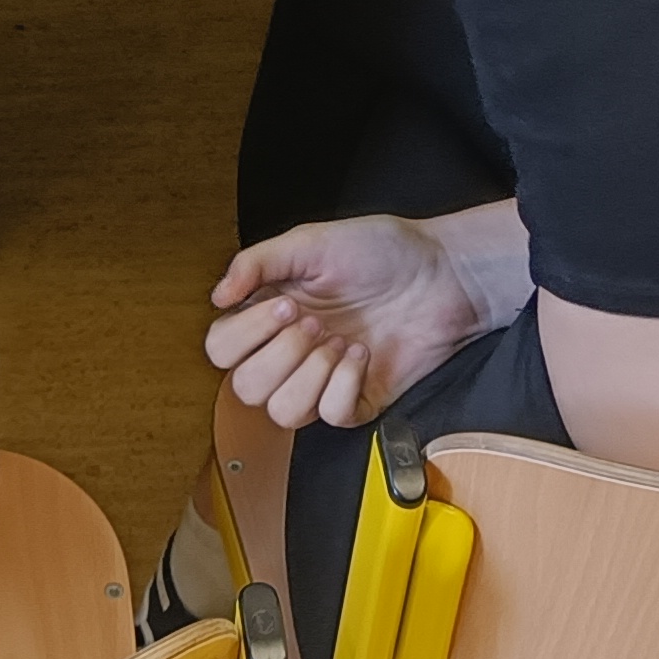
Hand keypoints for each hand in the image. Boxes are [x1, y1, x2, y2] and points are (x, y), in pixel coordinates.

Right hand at [205, 216, 502, 430]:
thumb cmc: (382, 250)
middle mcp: (290, 352)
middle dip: (280, 355)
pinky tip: (362, 355)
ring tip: (339, 340)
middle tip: (314, 321)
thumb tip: (217, 297)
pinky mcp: (357, 401)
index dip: (245, 335)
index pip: (222, 349)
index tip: (284, 305)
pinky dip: (344, 386)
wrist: (442, 273)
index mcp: (269, 314)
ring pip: (283, 413)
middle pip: (245, 388)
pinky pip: (331, 417)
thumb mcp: (311, 242)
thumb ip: (257, 263)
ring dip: (310, 374)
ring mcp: (322, 381)